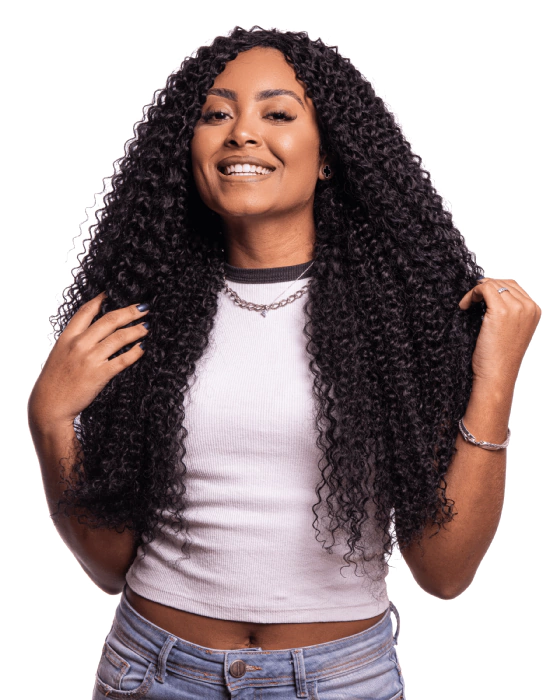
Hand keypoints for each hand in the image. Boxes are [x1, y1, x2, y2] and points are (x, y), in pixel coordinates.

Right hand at [28, 291, 149, 429]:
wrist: (48, 406)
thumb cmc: (54, 382)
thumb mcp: (60, 355)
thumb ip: (75, 342)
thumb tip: (94, 333)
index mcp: (67, 338)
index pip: (86, 311)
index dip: (101, 299)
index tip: (112, 292)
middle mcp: (79, 344)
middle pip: (109, 320)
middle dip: (129, 311)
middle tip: (144, 307)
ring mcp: (90, 358)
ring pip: (119, 337)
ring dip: (137, 330)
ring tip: (147, 326)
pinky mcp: (100, 374)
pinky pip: (123, 360)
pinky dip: (136, 352)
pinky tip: (143, 347)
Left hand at [458, 278, 540, 384]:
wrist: (497, 374)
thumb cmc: (499, 358)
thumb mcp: (510, 330)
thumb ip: (508, 311)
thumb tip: (487, 295)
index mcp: (534, 311)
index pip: (513, 287)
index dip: (493, 288)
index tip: (479, 297)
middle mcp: (528, 307)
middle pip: (503, 282)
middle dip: (484, 288)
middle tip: (470, 299)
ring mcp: (517, 308)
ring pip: (492, 284)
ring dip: (476, 291)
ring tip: (467, 304)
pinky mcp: (501, 311)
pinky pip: (484, 288)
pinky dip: (471, 293)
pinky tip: (464, 306)